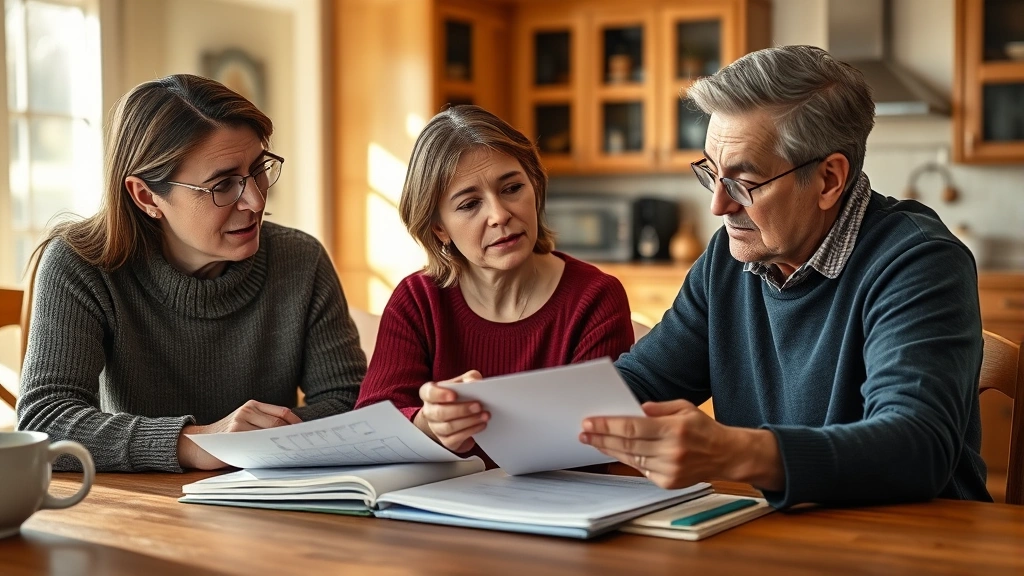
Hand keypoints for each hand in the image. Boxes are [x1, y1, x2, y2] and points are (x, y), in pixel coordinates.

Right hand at [177, 400, 302, 469]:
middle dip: (292, 435)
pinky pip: (257, 443)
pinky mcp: (233, 434)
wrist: (196, 444)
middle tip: (305, 446)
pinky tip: (277, 456)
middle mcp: (246, 410)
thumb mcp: (244, 425)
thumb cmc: (226, 438)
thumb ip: (263, 426)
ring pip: (270, 433)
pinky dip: (269, 450)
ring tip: (295, 452)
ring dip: (283, 444)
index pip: (283, 412)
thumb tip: (291, 439)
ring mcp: (239, 421)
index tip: (308, 435)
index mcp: (252, 406)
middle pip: (278, 423)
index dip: (297, 424)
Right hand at [412, 370, 486, 452]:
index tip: (454, 395)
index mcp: (429, 393)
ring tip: (484, 416)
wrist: (454, 414)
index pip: (428, 393)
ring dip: (469, 421)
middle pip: (440, 413)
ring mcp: (436, 428)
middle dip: (461, 410)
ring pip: (449, 427)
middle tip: (478, 406)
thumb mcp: (462, 382)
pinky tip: (481, 425)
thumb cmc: (458, 394)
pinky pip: (455, 439)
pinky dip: (470, 432)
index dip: (440, 394)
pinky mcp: (445, 440)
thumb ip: (469, 378)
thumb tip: (474, 381)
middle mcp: (429, 411)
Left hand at [579, 400, 783, 490]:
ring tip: (593, 441)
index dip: (607, 425)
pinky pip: (641, 469)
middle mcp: (672, 452)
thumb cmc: (702, 428)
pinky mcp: (668, 483)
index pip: (632, 427)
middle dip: (601, 437)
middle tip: (583, 432)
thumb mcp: (683, 408)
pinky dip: (627, 460)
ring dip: (609, 449)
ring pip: (631, 459)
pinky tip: (615, 451)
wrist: (726, 455)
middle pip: (627, 445)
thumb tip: (634, 408)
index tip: (589, 422)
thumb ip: (657, 408)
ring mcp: (670, 469)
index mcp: (674, 429)